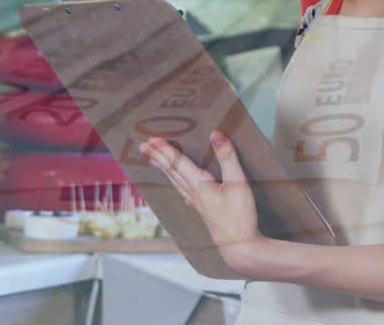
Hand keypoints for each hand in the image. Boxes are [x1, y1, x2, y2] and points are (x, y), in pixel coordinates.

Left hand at [140, 130, 266, 274]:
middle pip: (172, 171)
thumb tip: (216, 134)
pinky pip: (184, 193)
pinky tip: (180, 189)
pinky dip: (177, 184)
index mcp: (199, 185)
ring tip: (153, 161)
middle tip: (143, 146)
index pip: (177, 163)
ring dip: (164, 169)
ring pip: (176, 182)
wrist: (240, 248)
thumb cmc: (239, 217)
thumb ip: (227, 157)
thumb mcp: (237, 183)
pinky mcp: (204, 212)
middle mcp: (194, 194)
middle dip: (158, 157)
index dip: (164, 150)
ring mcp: (197, 204)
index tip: (151, 139)